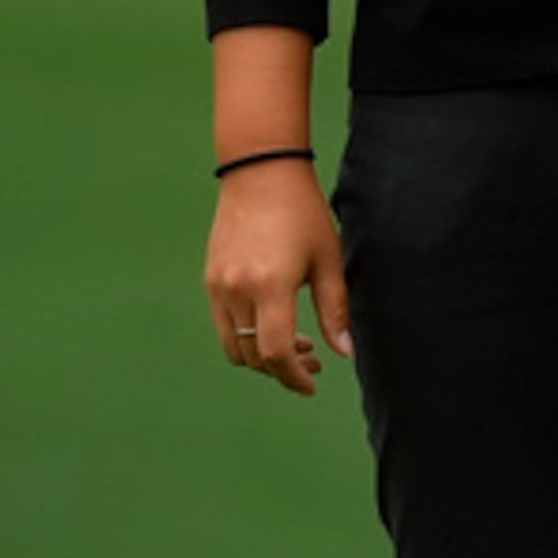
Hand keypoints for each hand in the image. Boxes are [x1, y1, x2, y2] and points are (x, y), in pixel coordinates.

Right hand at [203, 161, 348, 394]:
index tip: (312, 384)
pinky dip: (246, 335)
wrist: (260, 172)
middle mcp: (238, 290)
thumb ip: (336, 309)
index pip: (276, 353)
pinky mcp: (211, 279)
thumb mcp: (327, 259)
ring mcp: (219, 286)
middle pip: (254, 356)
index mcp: (271, 286)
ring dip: (262, 356)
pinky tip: (272, 322)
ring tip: (295, 343)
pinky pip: (224, 324)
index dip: (294, 377)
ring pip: (234, 346)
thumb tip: (345, 352)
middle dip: (283, 369)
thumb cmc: (303, 213)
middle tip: (313, 361)